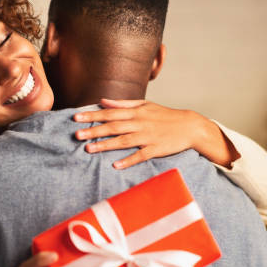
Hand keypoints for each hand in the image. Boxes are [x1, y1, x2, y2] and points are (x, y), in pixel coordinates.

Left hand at [73, 99, 237, 168]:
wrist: (190, 126)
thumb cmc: (165, 115)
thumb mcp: (145, 105)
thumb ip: (123, 104)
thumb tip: (103, 101)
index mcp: (136, 112)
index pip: (109, 113)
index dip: (92, 115)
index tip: (76, 118)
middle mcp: (139, 123)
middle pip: (113, 127)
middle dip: (93, 130)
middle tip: (76, 135)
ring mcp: (148, 137)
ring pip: (123, 141)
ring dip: (105, 145)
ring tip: (89, 149)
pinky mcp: (156, 149)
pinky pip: (140, 156)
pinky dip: (128, 160)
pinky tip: (116, 165)